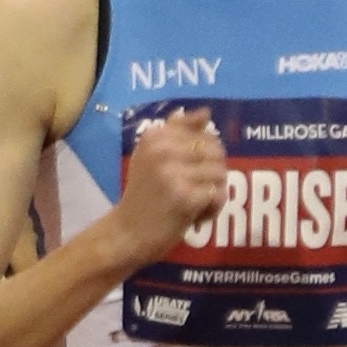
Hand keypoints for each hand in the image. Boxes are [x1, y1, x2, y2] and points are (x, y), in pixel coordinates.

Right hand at [112, 106, 225, 265]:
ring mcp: (174, 173)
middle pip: (216, 152)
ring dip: (214, 193)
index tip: (188, 173)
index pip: (204, 134)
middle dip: (213, 174)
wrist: (126, 234)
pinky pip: (219, 194)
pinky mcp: (185, 197)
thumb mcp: (151, 156)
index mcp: (155, 136)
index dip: (205, 156)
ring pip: (220, 173)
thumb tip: (206, 112)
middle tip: (195, 191)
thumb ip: (177, 131)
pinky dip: (213, 209)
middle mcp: (162, 149)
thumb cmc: (142, 196)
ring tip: (194, 205)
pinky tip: (195, 217)